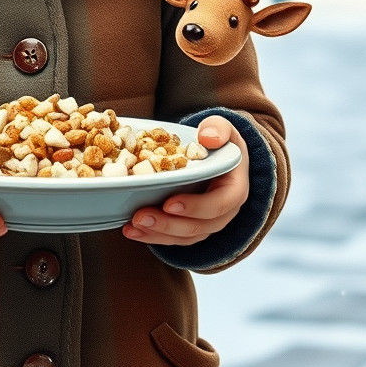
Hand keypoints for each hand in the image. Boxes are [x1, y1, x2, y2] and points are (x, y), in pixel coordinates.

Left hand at [122, 116, 249, 245]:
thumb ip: (217, 129)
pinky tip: (132, 230)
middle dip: (167, 224)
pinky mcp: (191, 227)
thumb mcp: (222, 128)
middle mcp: (223, 212)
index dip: (195, 207)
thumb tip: (207, 137)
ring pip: (184, 237)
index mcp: (234, 189)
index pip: (220, 204)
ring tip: (131, 226)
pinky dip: (153, 236)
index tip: (169, 203)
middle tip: (140, 217)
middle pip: (199, 226)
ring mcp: (208, 223)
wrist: (217, 153)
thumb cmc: (218, 140)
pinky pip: (174, 238)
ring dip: (156, 234)